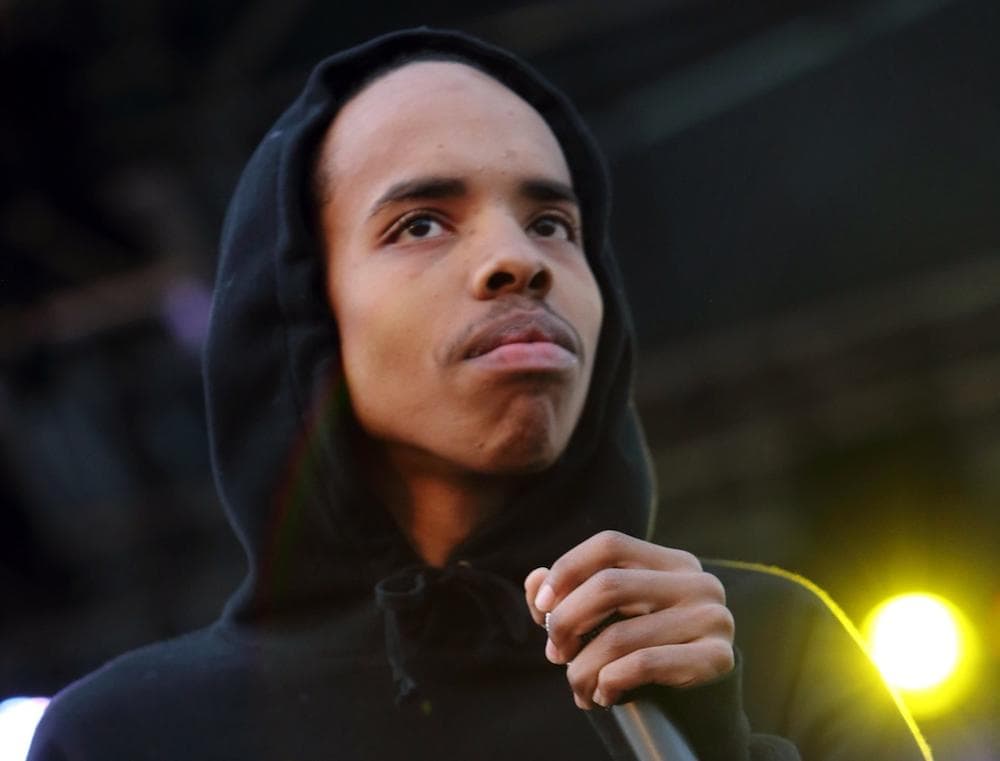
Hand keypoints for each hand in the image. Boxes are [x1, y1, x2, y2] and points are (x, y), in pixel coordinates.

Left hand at [524, 530, 733, 709]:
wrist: (703, 706)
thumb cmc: (647, 651)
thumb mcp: (609, 619)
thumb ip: (570, 596)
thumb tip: (535, 582)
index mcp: (671, 561)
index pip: (610, 544)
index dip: (567, 570)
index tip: (542, 607)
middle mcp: (697, 582)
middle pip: (609, 585)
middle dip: (567, 622)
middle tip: (555, 653)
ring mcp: (713, 617)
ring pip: (620, 635)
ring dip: (583, 668)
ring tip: (577, 686)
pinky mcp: (717, 657)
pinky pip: (644, 663)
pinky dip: (610, 682)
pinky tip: (604, 694)